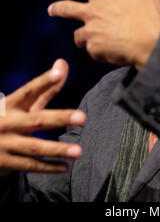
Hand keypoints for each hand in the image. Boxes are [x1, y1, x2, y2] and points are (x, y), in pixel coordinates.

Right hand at [0, 59, 85, 176]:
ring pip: (34, 147)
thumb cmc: (7, 118)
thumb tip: (63, 63)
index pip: (29, 90)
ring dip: (57, 149)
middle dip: (59, 118)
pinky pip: (29, 166)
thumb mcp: (21, 103)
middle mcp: (7, 122)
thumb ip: (45, 87)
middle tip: (82, 117)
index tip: (58, 72)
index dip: (44, 81)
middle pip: (36, 119)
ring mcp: (5, 143)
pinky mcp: (5, 162)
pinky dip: (47, 167)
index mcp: (11, 104)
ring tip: (78, 151)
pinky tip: (65, 166)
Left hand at [48, 0, 159, 69]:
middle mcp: (93, 13)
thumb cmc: (151, 16)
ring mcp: (92, 33)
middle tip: (51, 10)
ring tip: (89, 41)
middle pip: (67, 9)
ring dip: (83, 37)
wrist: (154, 44)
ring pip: (79, 36)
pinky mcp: (95, 50)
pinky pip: (93, 51)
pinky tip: (113, 51)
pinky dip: (100, 52)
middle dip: (57, 9)